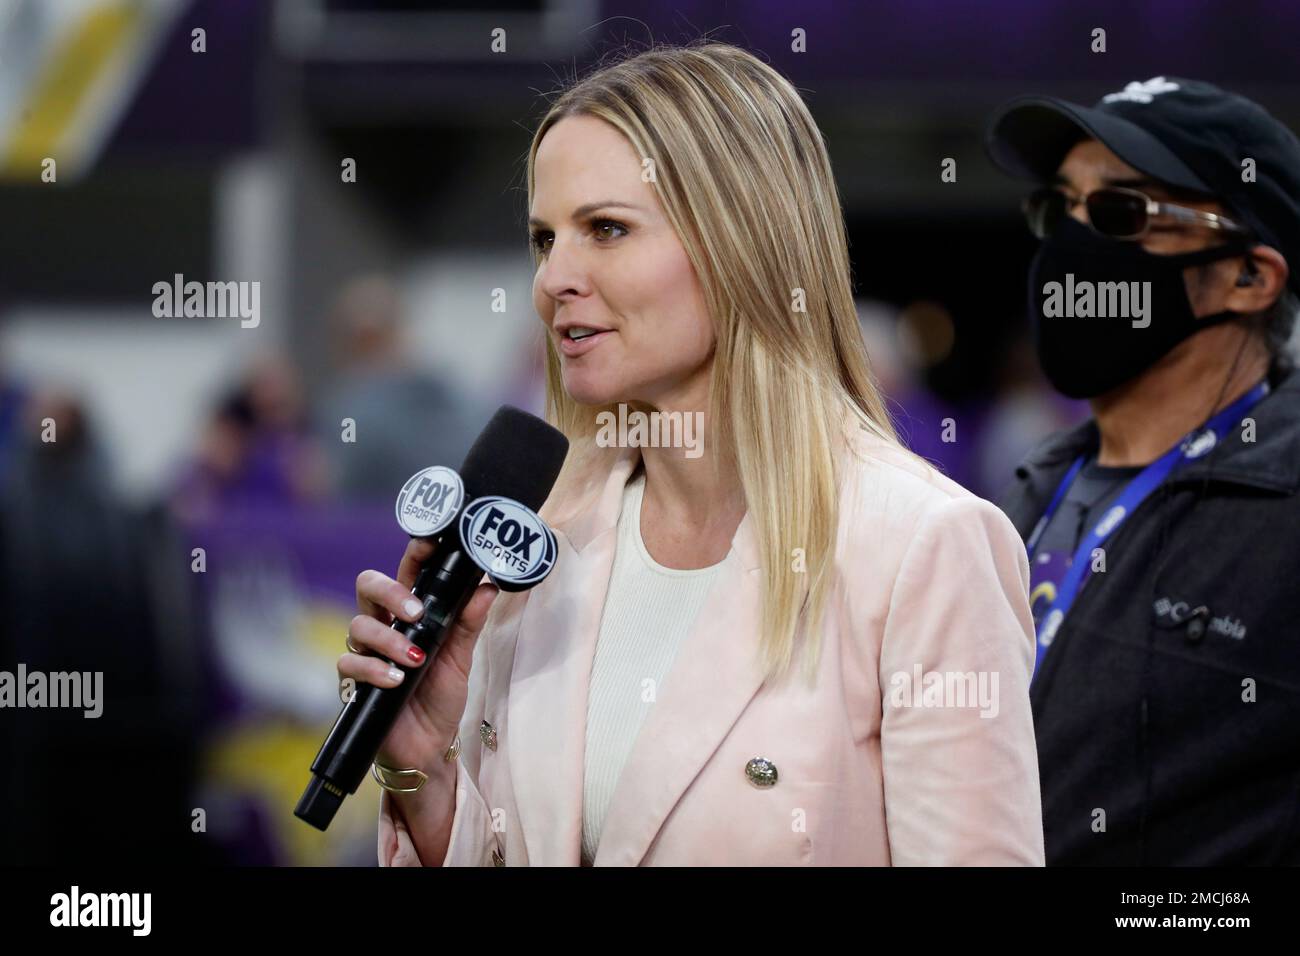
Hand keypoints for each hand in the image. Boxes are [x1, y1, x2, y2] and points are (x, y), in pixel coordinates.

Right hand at [338, 537, 498, 773]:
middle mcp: (385, 627)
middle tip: (414, 612)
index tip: (428, 543)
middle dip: (389, 592)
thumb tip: (488, 587)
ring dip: (388, 640)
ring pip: (358, 625)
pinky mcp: (354, 682)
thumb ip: (469, 623)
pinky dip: (375, 670)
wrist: (427, 747)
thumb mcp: (461, 659)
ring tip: (414, 659)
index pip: (405, 572)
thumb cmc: (440, 697)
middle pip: (368, 587)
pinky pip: (350, 664)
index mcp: (410, 614)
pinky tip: (395, 681)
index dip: (413, 554)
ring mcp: (367, 653)